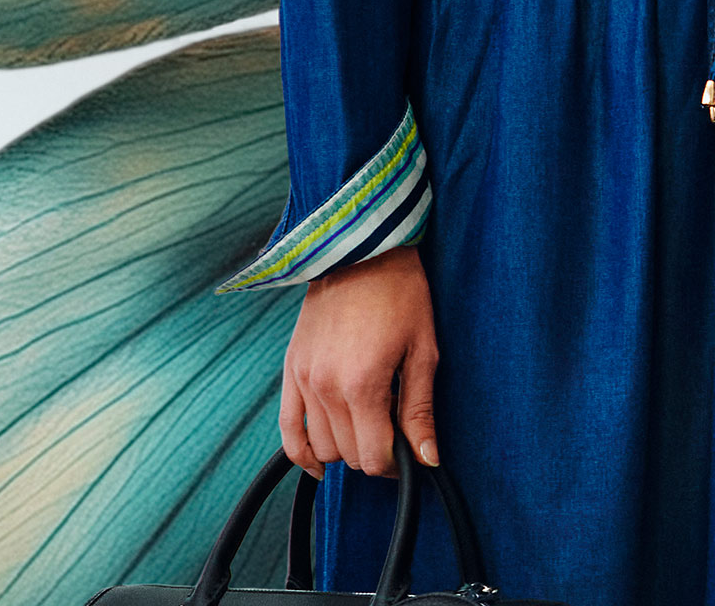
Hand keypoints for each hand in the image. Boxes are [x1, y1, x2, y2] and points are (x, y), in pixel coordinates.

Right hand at [279, 244, 438, 479]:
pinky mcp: (291, 369)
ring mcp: (304, 379)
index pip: (374, 457)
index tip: (408, 451)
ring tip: (366, 420)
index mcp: (363, 384)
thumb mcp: (422, 349)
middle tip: (392, 426)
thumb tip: (427, 459)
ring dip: (345, 446)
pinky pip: (287, 430)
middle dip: (373, 450)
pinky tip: (318, 463)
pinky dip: (301, 453)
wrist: (362, 251)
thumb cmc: (400, 293)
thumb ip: (419, 410)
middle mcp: (326, 388)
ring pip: (320, 447)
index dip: (395, 462)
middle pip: (348, 455)